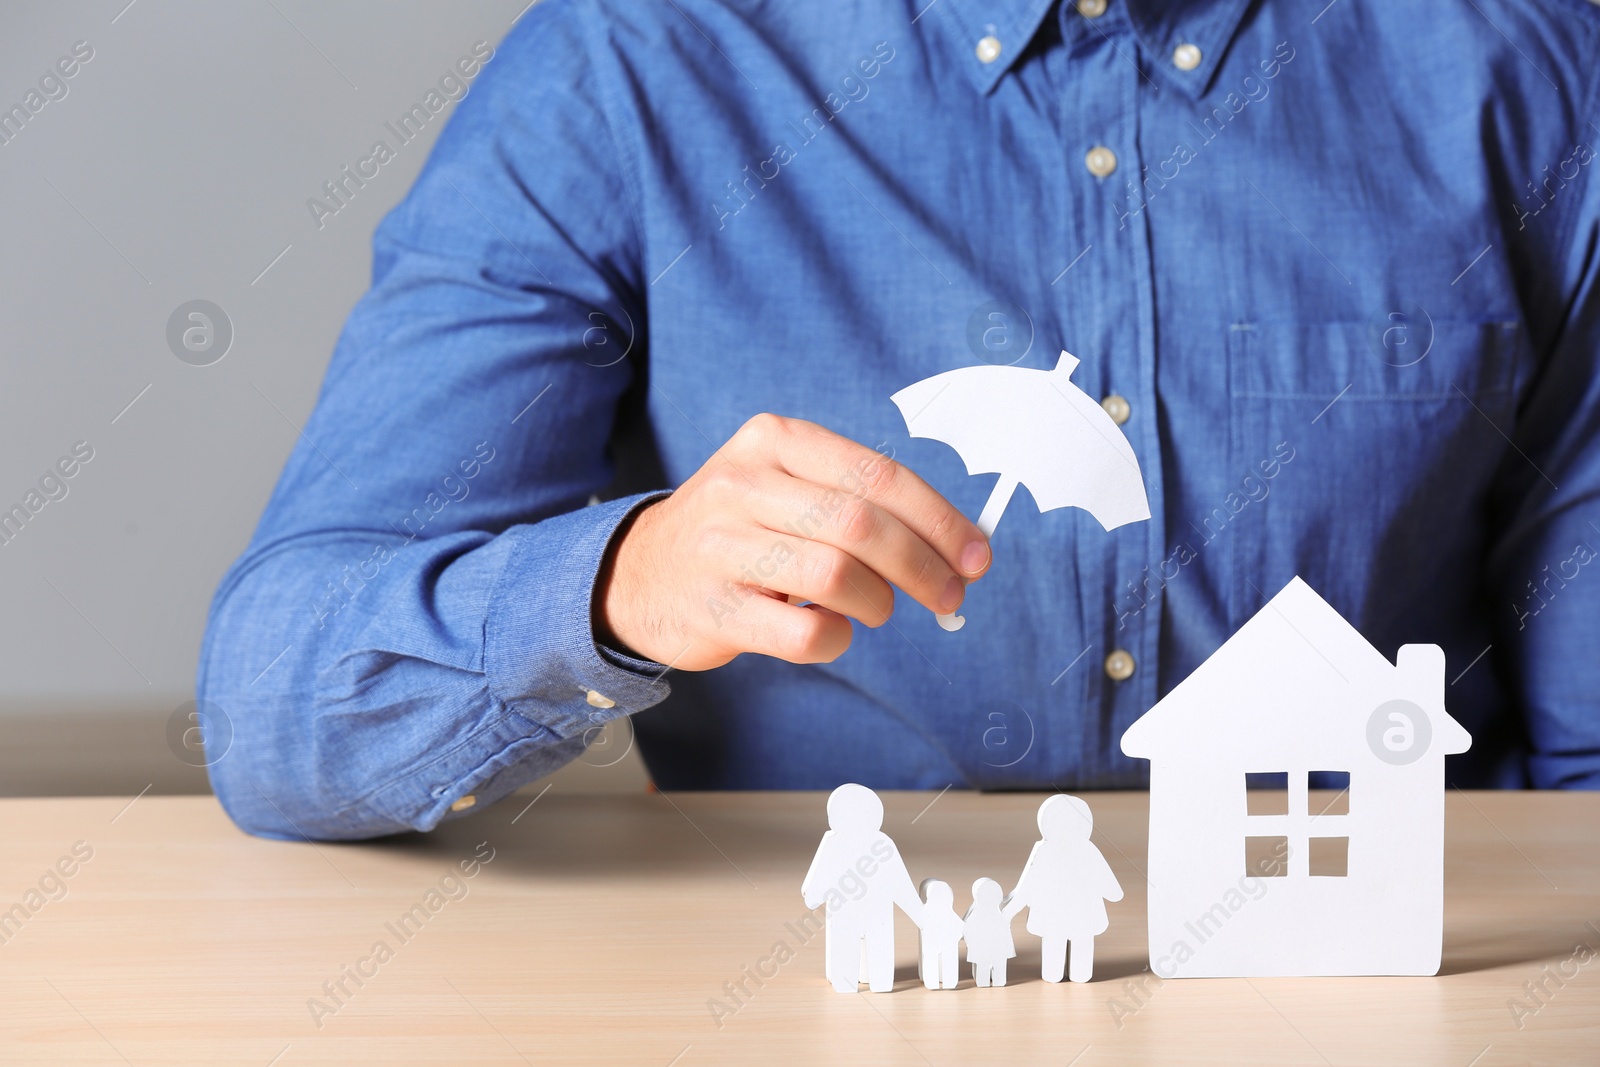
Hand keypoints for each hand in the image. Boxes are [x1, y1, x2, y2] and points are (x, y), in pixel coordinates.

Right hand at [594, 413, 990, 669]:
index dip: (940, 520)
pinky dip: (834, 640)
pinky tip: (831, 632)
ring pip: (835, 576)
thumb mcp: (788, 488)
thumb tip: (961, 546)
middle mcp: (741, 484)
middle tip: (950, 597)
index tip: (977, 557)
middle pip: (862, 525)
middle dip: (923, 567)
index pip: (878, 475)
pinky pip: (801, 633)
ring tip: (878, 609)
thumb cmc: (741, 530)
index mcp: (774, 441)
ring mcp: (720, 547)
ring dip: (878, 602)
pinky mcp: (711, 608)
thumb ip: (863, 502)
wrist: (640, 572)